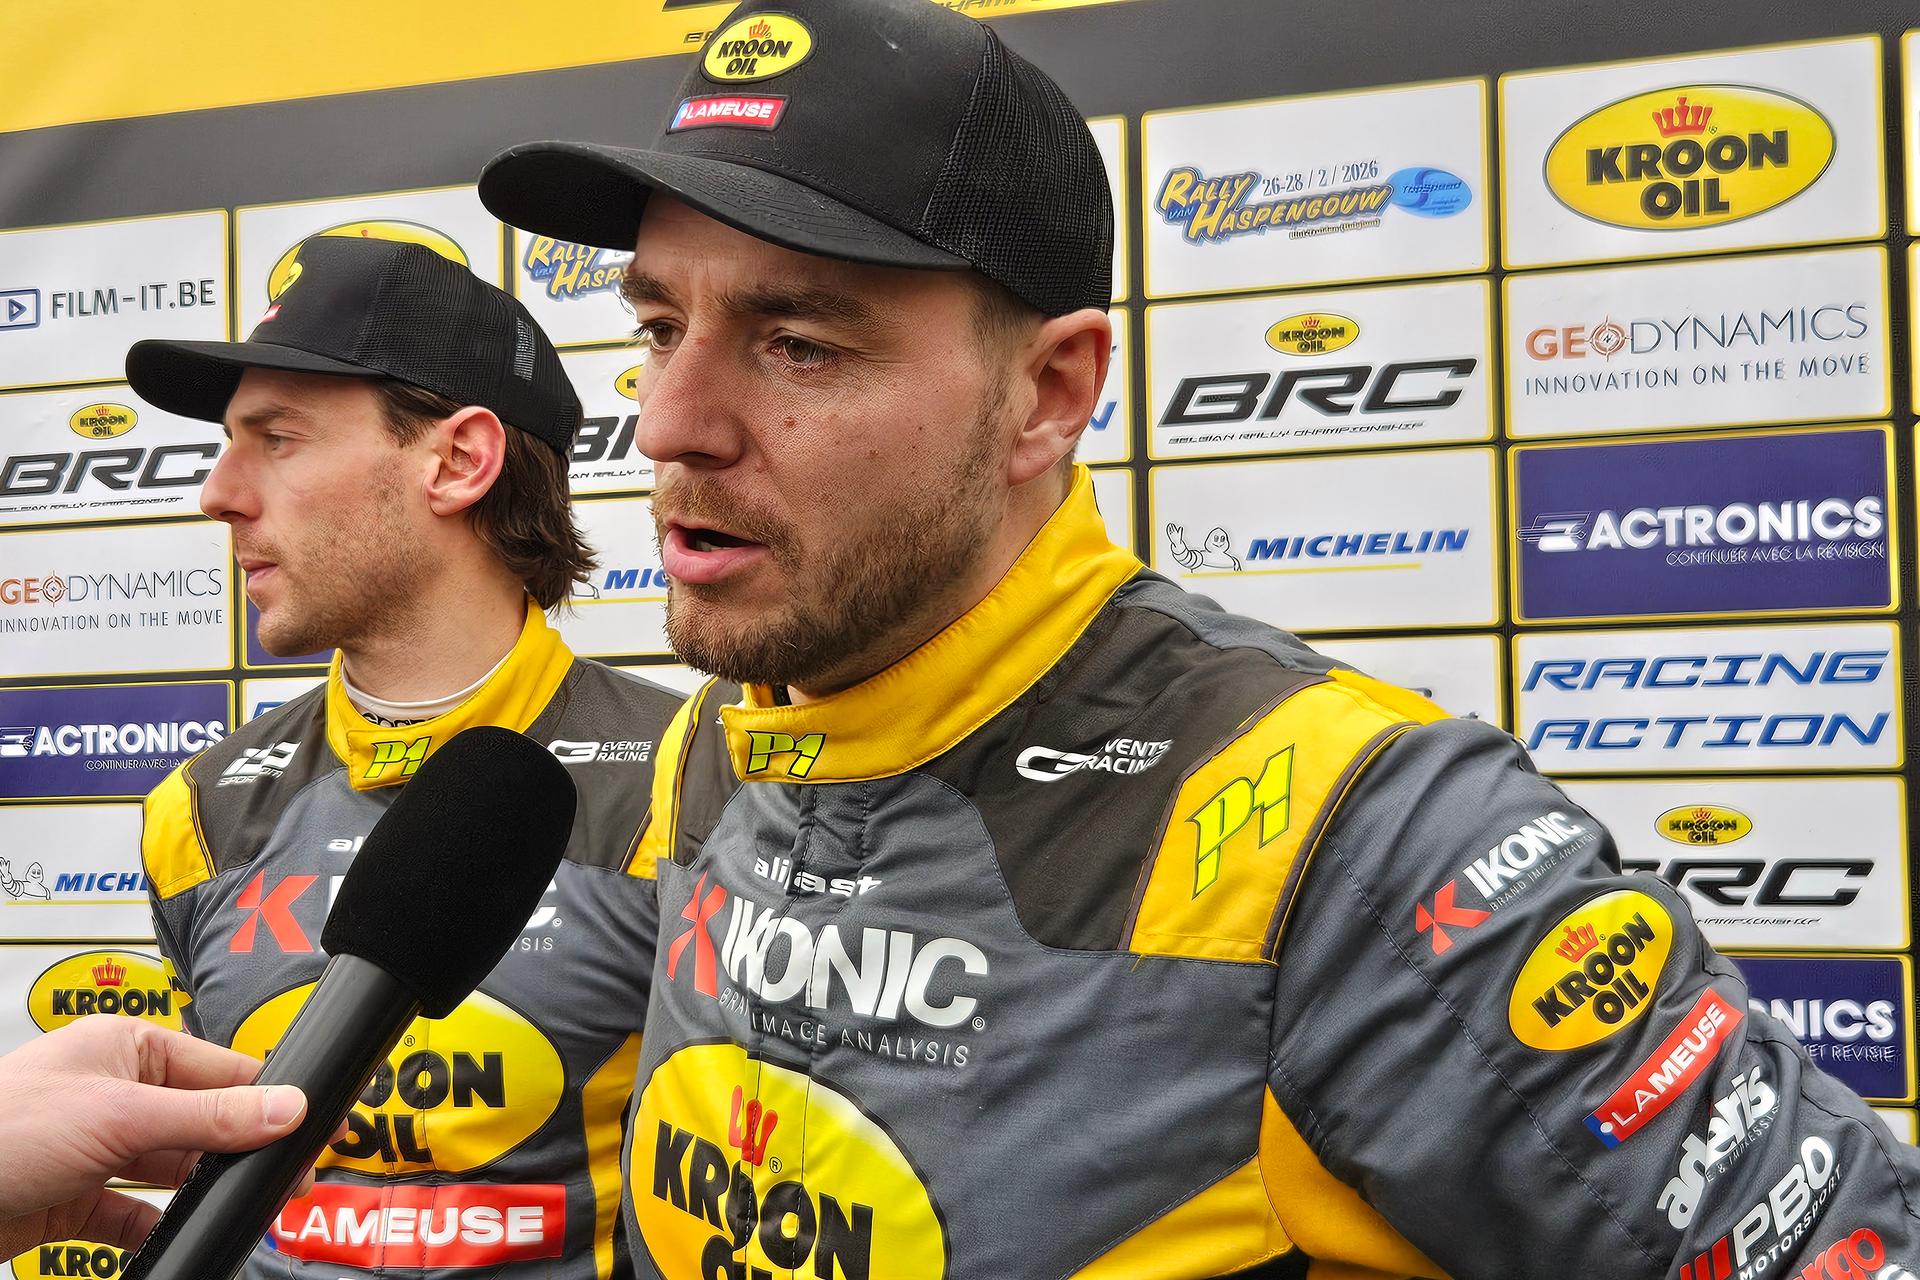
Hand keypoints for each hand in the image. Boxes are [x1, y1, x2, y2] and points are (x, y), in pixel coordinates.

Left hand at [0, 1016, 309, 1258]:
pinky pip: (134, 1217)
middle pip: (202, 1124)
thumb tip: (288, 1106)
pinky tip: (184, 1238)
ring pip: (172, 1172)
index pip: (221, 1071)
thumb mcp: (119, 1117)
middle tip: (289, 1180)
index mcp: (127, 1048)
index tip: (316, 1124)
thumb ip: (209, 1118)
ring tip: (244, 1210)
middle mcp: (113, 1093)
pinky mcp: (72, 1201)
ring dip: (203, 1193)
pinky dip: (160, 1230)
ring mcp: (93, 1149)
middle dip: (242, 1153)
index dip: (271, 1098)